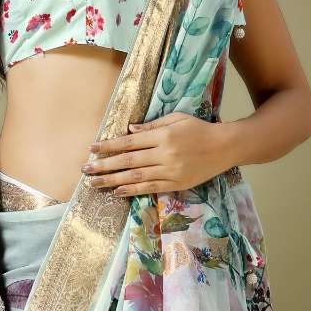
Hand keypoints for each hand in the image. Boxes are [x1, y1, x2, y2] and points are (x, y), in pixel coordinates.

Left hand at [81, 114, 228, 195]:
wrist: (225, 147)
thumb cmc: (199, 129)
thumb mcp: (177, 119)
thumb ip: (152, 125)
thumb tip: (129, 130)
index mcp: (163, 136)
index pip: (129, 142)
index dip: (109, 146)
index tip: (92, 149)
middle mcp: (164, 154)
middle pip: (128, 161)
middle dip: (104, 166)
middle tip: (85, 169)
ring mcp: (170, 170)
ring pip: (136, 177)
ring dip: (113, 180)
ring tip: (94, 184)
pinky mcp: (176, 183)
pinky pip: (150, 187)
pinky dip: (132, 190)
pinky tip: (117, 191)